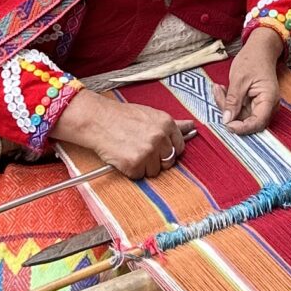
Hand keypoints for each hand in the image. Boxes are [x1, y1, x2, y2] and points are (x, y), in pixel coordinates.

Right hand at [54, 87, 190, 179]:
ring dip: (143, 166)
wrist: (98, 120)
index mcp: (166, 123)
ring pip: (155, 171)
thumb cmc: (122, 117)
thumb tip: (192, 126)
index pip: (180, 147)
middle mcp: (160, 137)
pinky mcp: (135, 164)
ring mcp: (148, 151)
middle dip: (156, 159)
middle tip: (139, 148)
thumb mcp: (150, 115)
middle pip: (168, 161)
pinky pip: (139, 176)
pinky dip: (130, 170)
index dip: (167, 150)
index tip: (157, 147)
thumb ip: (172, 124)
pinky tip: (123, 157)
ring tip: (130, 150)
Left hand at [222, 27, 283, 134]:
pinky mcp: (253, 103)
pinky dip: (229, 102)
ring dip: (226, 105)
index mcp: (269, 99)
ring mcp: (260, 105)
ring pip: (241, 116)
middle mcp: (267, 105)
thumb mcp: (239, 79)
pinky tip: (222, 89)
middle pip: (248, 120)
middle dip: (230, 112)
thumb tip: (226, 121)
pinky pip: (239, 109)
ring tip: (219, 88)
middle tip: (218, 94)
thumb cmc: (253, 60)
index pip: (258, 123)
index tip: (226, 124)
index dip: (242, 128)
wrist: (260, 49)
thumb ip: (233, 101)